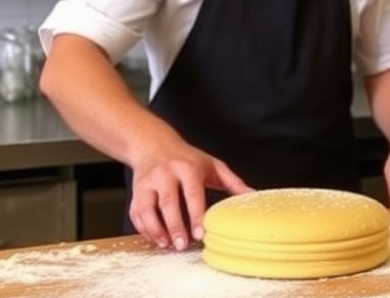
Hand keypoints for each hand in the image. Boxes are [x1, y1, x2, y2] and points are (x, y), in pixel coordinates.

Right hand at [129, 141, 251, 249]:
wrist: (154, 144)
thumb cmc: (188, 158)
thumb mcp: (213, 165)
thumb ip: (233, 182)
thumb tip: (254, 196)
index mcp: (188, 168)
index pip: (192, 194)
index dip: (195, 215)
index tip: (200, 234)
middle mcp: (165, 174)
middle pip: (168, 203)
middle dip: (175, 226)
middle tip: (183, 245)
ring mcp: (147, 182)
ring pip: (147, 209)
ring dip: (156, 230)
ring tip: (167, 244)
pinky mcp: (136, 191)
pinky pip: (136, 212)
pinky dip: (144, 228)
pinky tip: (156, 238)